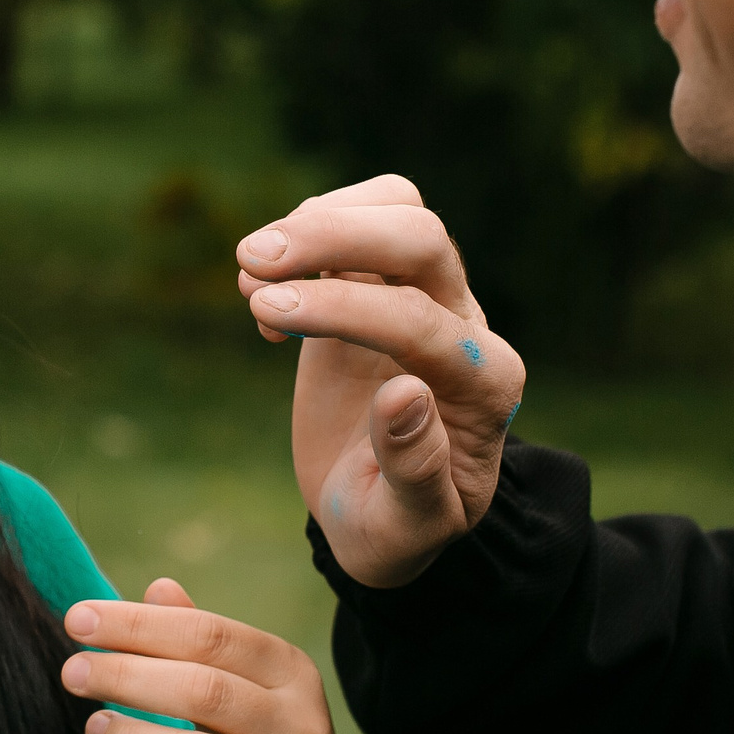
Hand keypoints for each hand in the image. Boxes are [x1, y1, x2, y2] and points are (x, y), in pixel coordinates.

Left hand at [62, 579, 367, 733]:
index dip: (139, 625)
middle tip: (72, 672)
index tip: (77, 620)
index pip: (210, 634)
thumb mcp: (247, 684)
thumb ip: (202, 640)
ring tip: (94, 728)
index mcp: (290, 671)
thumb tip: (157, 588)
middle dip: (127, 676)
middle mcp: (300, 724)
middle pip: (205, 691)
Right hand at [235, 176, 524, 587]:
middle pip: (421, 236)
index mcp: (486, 385)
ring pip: (397, 206)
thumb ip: (415, 472)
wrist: (380, 508)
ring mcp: (423, 294)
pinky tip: (260, 295)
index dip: (343, 308)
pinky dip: (302, 232)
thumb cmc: (396, 525)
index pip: (419, 320)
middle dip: (335, 235)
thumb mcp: (407, 528)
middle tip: (249, 263)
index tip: (266, 315)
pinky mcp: (377, 281)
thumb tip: (405, 393)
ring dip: (319, 218)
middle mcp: (465, 326)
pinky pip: (356, 218)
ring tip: (248, 267)